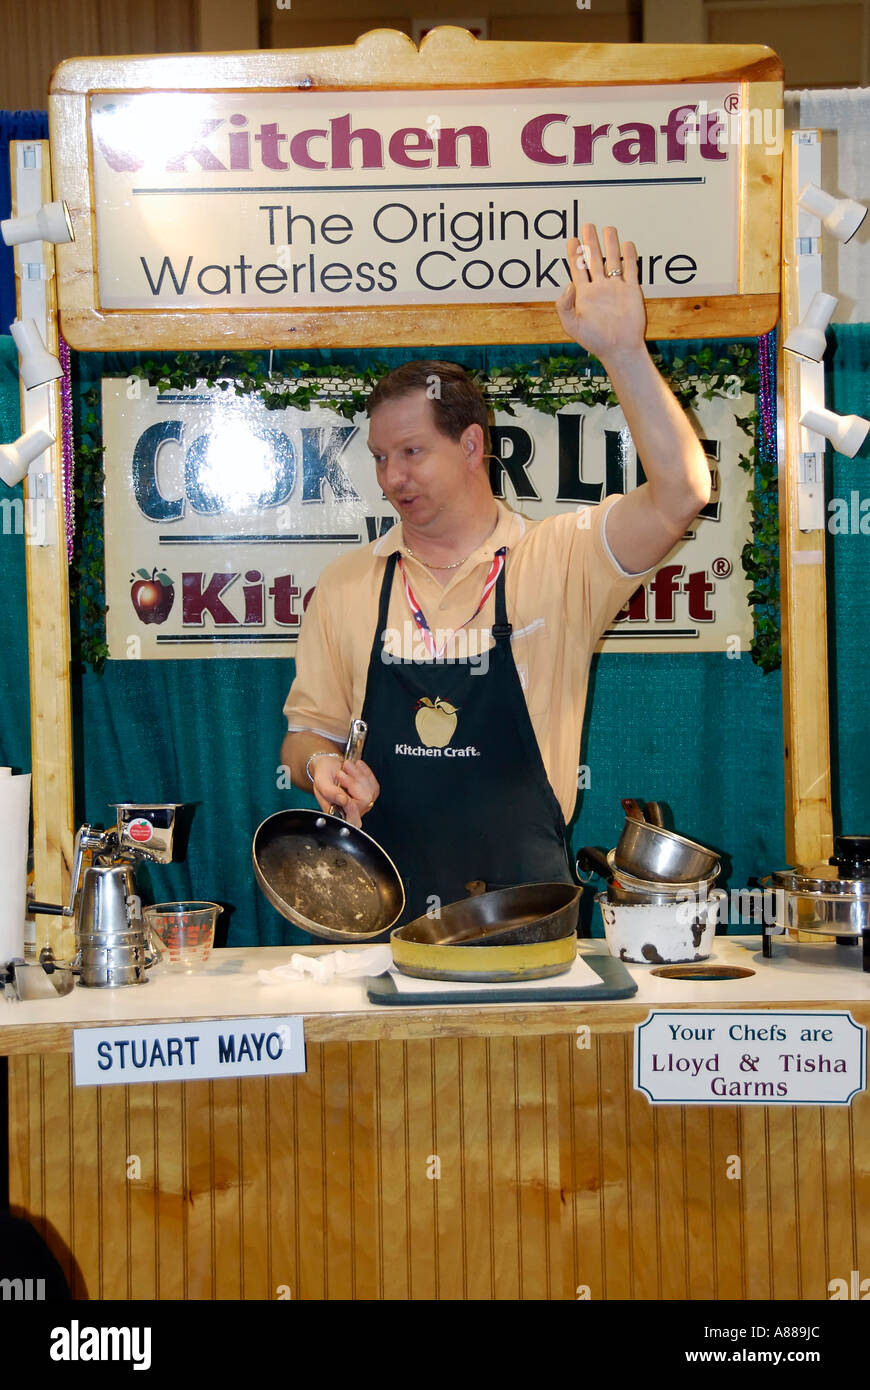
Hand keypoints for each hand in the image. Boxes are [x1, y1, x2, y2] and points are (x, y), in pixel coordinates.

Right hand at [311, 755, 379, 828]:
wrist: (330, 764)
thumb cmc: (324, 774)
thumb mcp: (321, 782)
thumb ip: (330, 793)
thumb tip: (343, 801)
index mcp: (336, 812)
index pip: (351, 819)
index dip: (352, 807)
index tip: (344, 794)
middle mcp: (350, 810)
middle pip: (363, 802)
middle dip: (353, 783)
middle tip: (340, 773)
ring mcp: (362, 802)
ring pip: (370, 791)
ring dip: (358, 775)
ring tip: (346, 767)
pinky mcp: (370, 793)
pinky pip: (374, 784)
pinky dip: (365, 772)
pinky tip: (356, 767)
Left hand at [556, 224, 646, 365]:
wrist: (620, 348)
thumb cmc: (594, 340)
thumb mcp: (572, 325)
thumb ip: (565, 305)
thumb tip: (569, 283)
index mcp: (584, 294)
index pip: (577, 268)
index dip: (574, 254)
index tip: (571, 240)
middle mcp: (599, 288)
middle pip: (594, 259)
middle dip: (590, 242)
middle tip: (587, 225)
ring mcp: (616, 288)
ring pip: (612, 260)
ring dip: (610, 244)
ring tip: (608, 228)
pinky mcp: (631, 290)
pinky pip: (630, 269)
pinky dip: (629, 256)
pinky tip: (626, 244)